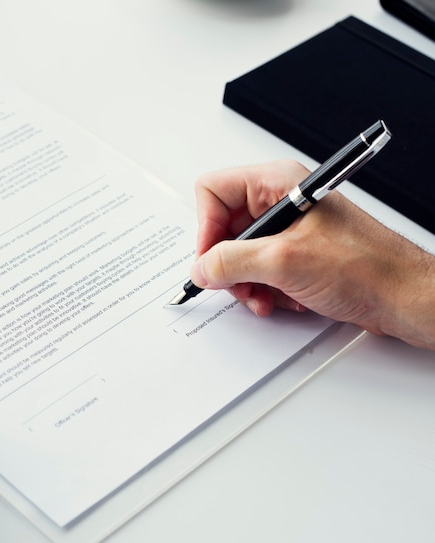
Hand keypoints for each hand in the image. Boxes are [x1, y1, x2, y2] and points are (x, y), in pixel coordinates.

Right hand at [190, 160, 434, 349]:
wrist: (402, 296)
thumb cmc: (365, 266)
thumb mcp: (284, 262)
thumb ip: (230, 262)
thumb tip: (200, 267)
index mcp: (276, 184)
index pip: (214, 191)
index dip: (206, 227)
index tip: (210, 259)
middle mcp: (280, 202)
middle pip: (223, 227)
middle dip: (228, 263)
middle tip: (238, 283)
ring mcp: (287, 229)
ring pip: (239, 253)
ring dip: (245, 281)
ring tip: (263, 296)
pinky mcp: (294, 253)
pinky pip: (258, 268)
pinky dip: (263, 288)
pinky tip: (280, 299)